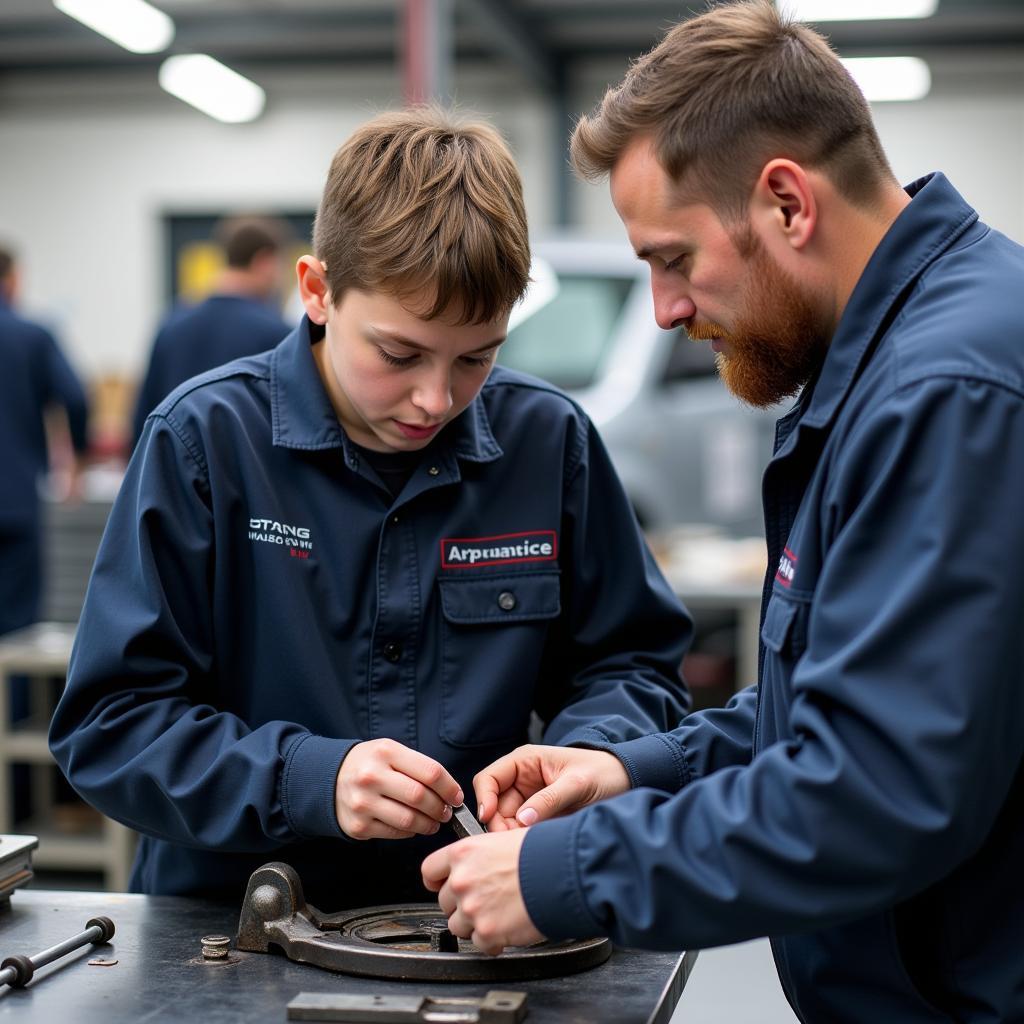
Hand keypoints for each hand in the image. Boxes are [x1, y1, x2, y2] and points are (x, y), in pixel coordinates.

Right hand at [335, 739, 461, 839]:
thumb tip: (450, 792)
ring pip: (409, 820)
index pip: (430, 771)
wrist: (328, 779)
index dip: (450, 787)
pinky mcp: (358, 826)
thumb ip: (418, 767)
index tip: (456, 796)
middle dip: (441, 808)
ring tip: (434, 822)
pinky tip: (413, 826)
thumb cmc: (370, 764)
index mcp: (386, 752)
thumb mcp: (391, 752)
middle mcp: (372, 776)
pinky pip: (395, 833)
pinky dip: (410, 832)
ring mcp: (363, 802)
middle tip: (447, 812)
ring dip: (429, 824)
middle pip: (420, 797)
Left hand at [421, 829, 542, 954]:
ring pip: (458, 925)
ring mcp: (471, 908)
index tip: (442, 885)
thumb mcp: (504, 839)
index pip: (430, 870)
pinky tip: (507, 927)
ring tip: (498, 913)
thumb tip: (479, 864)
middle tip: (483, 900)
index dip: (437, 880)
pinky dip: (491, 940)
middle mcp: (462, 880)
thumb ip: (481, 855)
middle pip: (443, 901)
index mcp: (463, 853)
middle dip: (460, 903)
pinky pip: (479, 943)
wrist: (562, 872)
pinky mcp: (486, 932)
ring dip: (474, 923)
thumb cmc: (542, 852)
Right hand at [474, 744, 629, 830]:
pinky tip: (535, 846)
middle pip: (494, 806)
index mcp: (525, 762)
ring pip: (506, 823)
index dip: (485, 798)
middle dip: (500, 825)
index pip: (489, 779)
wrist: (625, 782)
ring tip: (529, 844)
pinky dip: (523, 841)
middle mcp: (522, 780)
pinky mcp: (539, 818)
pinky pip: (521, 832)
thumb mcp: (578, 783)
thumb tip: (523, 819)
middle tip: (513, 841)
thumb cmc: (602, 773)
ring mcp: (529, 800)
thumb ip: (550, 799)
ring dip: (512, 836)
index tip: (489, 819)